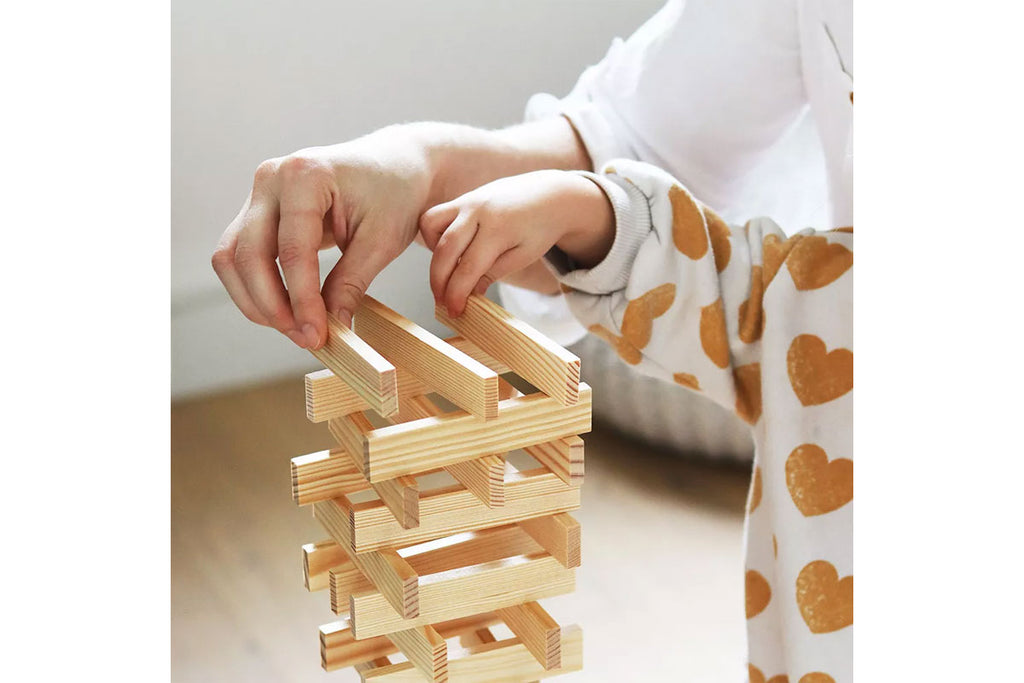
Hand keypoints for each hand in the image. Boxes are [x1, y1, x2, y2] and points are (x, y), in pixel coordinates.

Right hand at [211, 128, 432, 348]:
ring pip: (231, 258)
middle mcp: (271, 178)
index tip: (316, 336)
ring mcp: (258, 193)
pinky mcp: (257, 211)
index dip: (301, 300)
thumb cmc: (394, 193)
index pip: (292, 250)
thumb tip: (330, 328)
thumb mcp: (382, 241)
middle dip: (272, 305)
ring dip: (255, 300)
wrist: (393, 166)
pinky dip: (255, 288)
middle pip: (247, 255)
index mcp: (305, 174)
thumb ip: (351, 283)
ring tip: (294, 328)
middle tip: (303, 338)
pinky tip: (285, 310)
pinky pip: (239, 255)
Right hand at [419, 170, 613, 315]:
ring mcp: (468, 200)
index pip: (469, 266)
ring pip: (430, 224)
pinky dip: (436, 235)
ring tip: (448, 270)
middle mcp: (478, 210)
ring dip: (433, 252)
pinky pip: (437, 215)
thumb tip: (469, 293)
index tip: (454, 311)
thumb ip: (494, 272)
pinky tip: (453, 250)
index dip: (457, 293)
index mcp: (499, 228)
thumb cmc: (540, 228)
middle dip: (438, 280)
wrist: (551, 194)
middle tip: (442, 302)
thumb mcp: (524, 256)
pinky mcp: (463, 197)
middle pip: (445, 249)